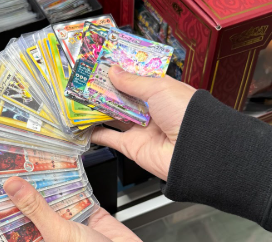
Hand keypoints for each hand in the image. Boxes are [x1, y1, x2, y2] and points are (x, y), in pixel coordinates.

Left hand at [4, 177, 159, 241]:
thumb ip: (36, 209)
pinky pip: (78, 198)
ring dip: (49, 187)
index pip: (12, 230)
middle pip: (33, 213)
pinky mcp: (91, 219)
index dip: (3, 210)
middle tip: (14, 169)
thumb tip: (12, 187)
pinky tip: (64, 169)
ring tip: (34, 163)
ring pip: (56, 203)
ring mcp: (72, 229)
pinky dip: (73, 185)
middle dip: (26, 194)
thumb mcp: (58, 238)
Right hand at [92, 66, 195, 180]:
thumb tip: (113, 71)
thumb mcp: (159, 88)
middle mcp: (150, 111)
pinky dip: (96, 134)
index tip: (104, 63)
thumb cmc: (183, 112)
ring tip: (79, 97)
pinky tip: (83, 125)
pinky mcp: (131, 147)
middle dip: (105, 89)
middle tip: (86, 78)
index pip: (138, 80)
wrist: (192, 149)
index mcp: (161, 93)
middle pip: (123, 98)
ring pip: (114, 117)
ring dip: (97, 108)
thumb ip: (133, 81)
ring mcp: (140, 129)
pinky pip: (110, 139)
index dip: (122, 71)